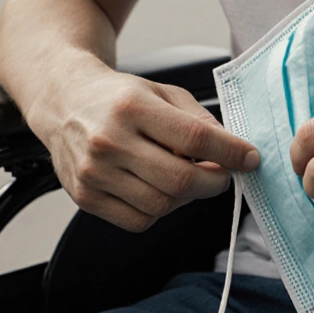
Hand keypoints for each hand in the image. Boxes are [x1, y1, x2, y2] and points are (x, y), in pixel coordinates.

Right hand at [29, 68, 259, 231]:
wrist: (64, 101)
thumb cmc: (118, 97)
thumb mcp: (162, 92)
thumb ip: (199, 121)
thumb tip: (233, 152)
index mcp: (132, 107)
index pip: (195, 139)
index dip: (231, 152)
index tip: (250, 158)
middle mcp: (109, 141)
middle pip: (180, 180)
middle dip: (214, 182)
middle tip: (222, 175)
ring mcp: (93, 172)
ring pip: (162, 205)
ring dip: (187, 197)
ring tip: (185, 178)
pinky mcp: (85, 197)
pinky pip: (139, 220)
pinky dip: (160, 210)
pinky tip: (158, 189)